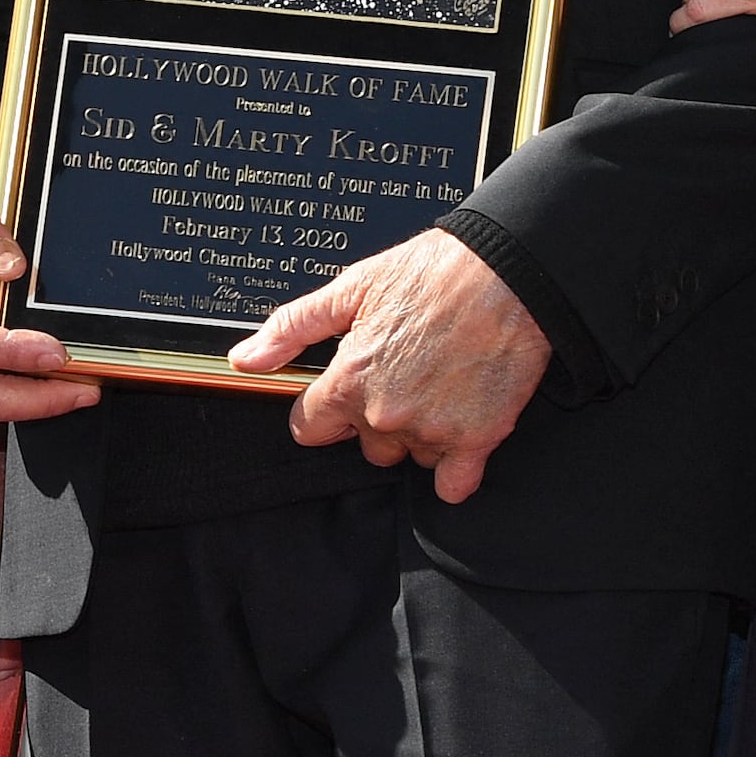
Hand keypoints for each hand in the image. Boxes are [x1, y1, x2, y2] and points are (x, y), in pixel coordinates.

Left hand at [236, 229, 550, 504]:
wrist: (510, 271)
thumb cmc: (434, 272)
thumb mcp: (352, 287)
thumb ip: (293, 328)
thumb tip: (245, 359)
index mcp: (348, 380)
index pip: (309, 429)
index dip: (324, 409)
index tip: (343, 392)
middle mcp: (385, 414)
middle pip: (364, 446)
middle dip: (376, 419)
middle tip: (404, 375)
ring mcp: (431, 432)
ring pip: (408, 458)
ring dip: (418, 435)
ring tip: (439, 386)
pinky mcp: (477, 440)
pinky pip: (453, 485)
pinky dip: (454, 468)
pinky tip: (459, 430)